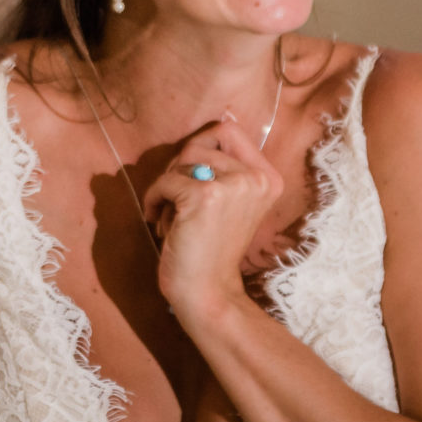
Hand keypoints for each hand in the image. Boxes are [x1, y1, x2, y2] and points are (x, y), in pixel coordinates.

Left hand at [138, 119, 283, 330]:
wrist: (208, 293)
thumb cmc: (211, 248)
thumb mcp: (230, 201)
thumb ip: (220, 168)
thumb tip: (199, 134)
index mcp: (268, 177)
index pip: (228, 129)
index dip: (201, 146)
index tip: (192, 175)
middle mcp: (256, 177)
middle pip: (199, 143)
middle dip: (179, 170)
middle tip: (177, 200)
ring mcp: (232, 185)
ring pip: (180, 161)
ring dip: (167, 187)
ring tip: (174, 216)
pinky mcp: (204, 196)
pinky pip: (165, 181)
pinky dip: (154, 200)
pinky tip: (160, 222)